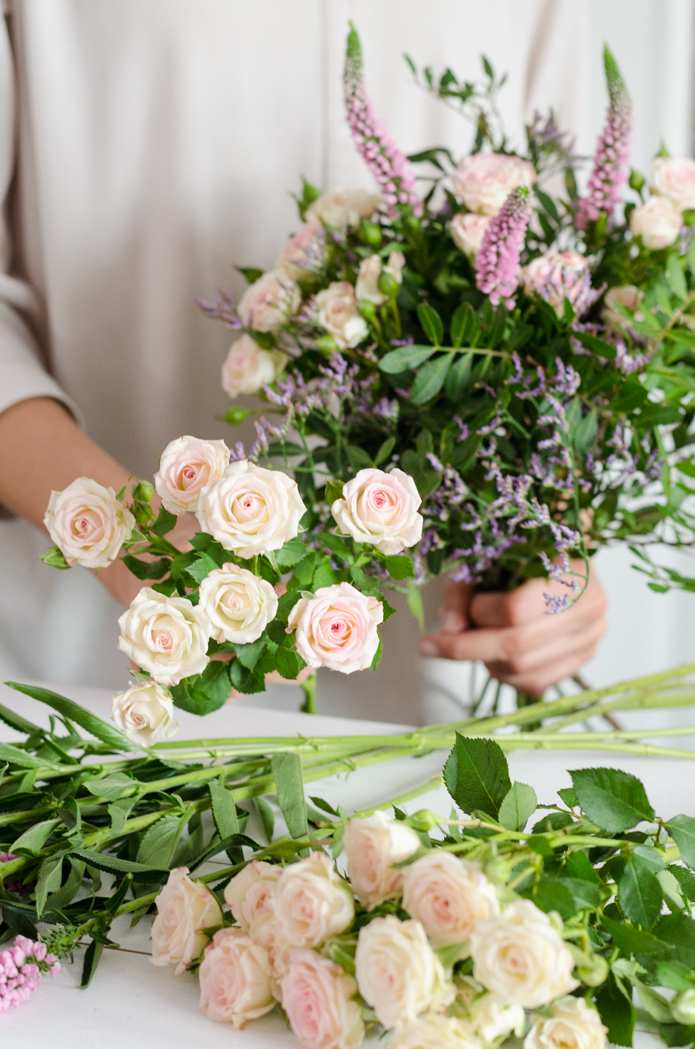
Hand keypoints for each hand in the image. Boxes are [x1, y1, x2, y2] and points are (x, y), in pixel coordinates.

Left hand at [419, 563, 606, 695]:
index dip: (479, 613)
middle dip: (467, 647)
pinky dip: (504, 675)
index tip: (461, 611)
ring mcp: (590, 638)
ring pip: (523, 669)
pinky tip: (493, 656)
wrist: (563, 562)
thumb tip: (449, 630)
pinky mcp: (582, 660)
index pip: (516, 609)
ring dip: (486, 660)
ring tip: (473, 641)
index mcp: (570, 571)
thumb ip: (463, 593)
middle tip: (433, 645)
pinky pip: (534, 683)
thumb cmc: (523, 555)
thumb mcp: (487, 561)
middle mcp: (589, 608)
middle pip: (518, 645)